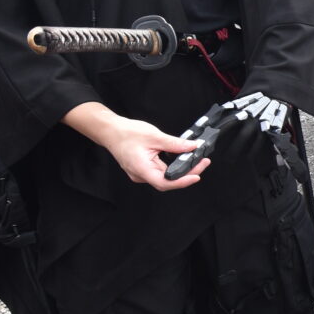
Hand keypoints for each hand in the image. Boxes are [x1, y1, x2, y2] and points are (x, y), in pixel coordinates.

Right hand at [64, 102, 208, 189]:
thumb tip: (192, 147)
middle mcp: (140, 175)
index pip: (165, 182)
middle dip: (187, 172)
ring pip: (165, 176)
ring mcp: (141, 173)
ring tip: (196, 159)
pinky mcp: (143, 169)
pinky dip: (173, 166)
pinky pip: (161, 171)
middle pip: (168, 180)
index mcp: (141, 169)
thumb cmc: (126, 133)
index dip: (182, 182)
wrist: (111, 130)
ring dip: (181, 169)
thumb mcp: (154, 136)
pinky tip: (182, 158)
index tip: (197, 175)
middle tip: (203, 161)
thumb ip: (174, 144)